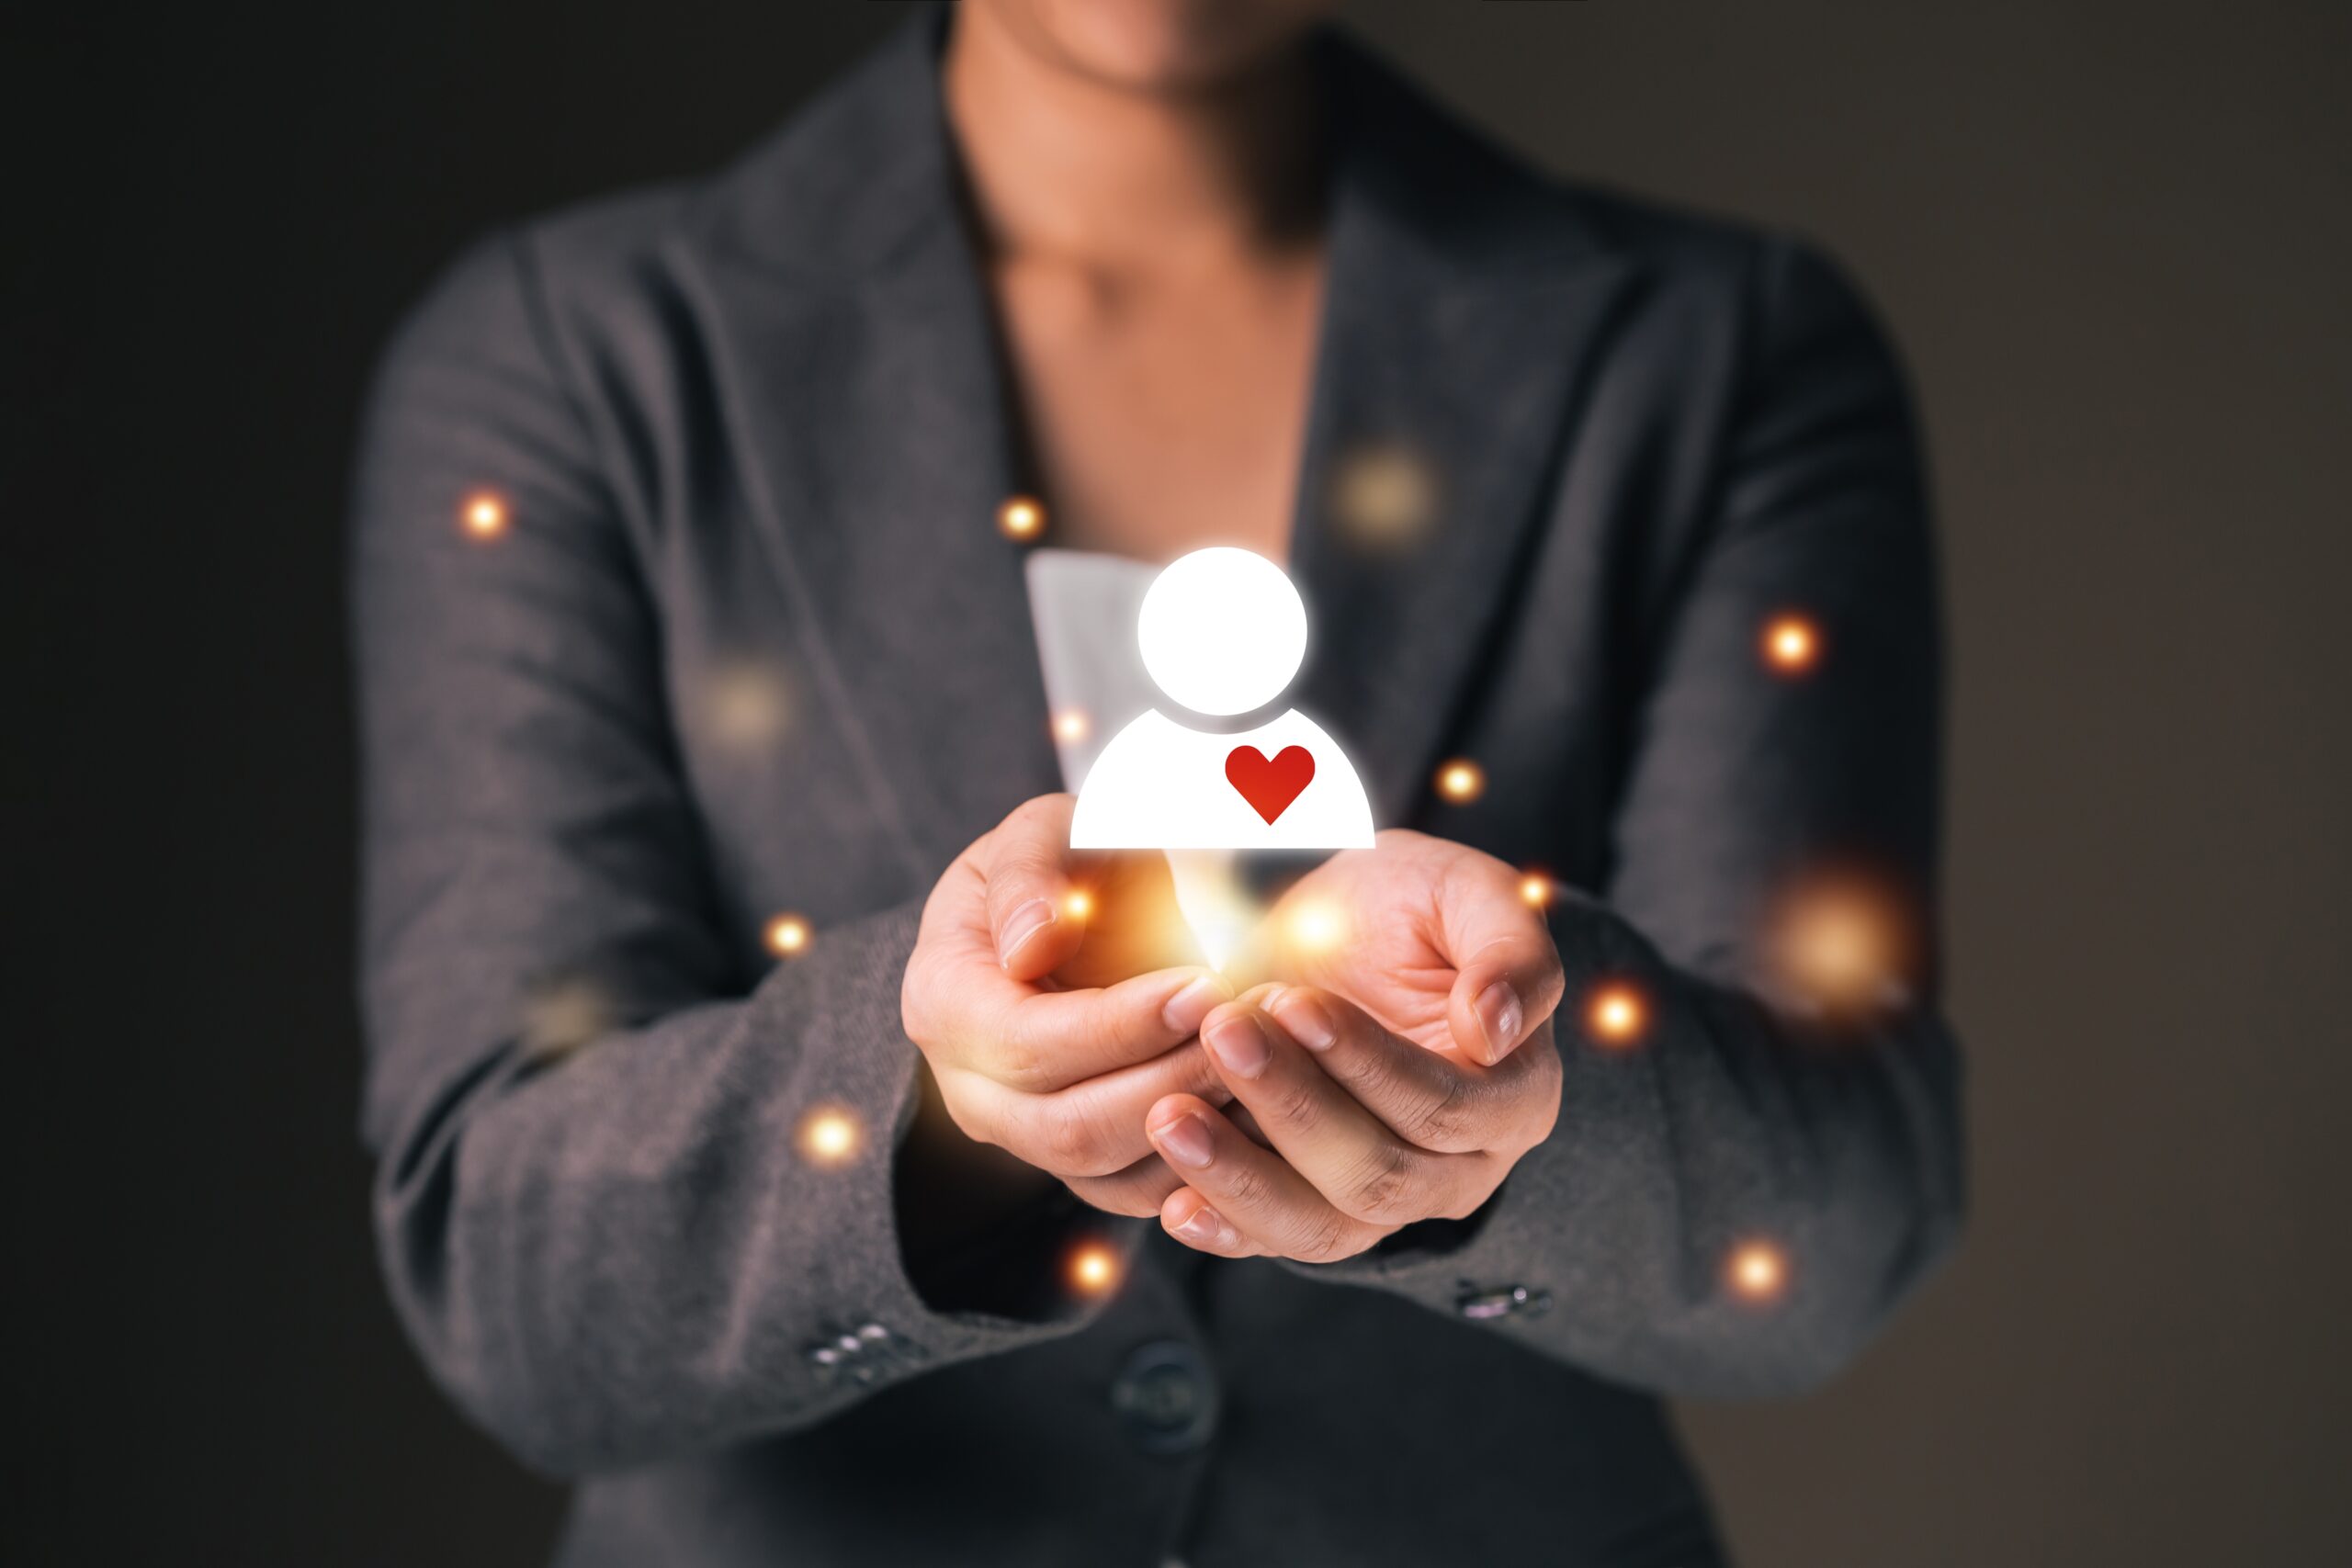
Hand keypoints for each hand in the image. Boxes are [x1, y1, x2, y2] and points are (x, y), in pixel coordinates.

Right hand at [901, 794, 1234, 1215]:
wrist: (1077, 913)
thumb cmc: (1061, 865)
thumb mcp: (1041, 833)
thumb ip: (1031, 872)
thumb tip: (1030, 946)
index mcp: (943, 1002)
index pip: (1029, 1044)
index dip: (1122, 1024)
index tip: (1204, 986)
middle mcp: (969, 1089)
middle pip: (1070, 1127)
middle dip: (1171, 1080)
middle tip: (1250, 1031)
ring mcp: (1022, 1136)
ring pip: (1110, 1172)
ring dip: (1198, 1127)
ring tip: (1266, 1064)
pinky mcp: (1079, 1164)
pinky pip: (1141, 1192)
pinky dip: (1204, 1163)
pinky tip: (1261, 1107)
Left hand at [1145, 831, 1565, 1260]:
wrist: (1340, 932)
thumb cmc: (1411, 908)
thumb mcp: (1470, 895)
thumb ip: (1510, 950)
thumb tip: (1496, 1031)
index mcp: (1514, 1097)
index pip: (1445, 1107)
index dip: (1367, 1063)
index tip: (1292, 1001)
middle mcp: (1460, 1170)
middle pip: (1379, 1174)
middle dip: (1293, 1107)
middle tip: (1221, 1034)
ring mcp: (1387, 1202)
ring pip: (1324, 1225)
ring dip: (1243, 1178)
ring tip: (1171, 1118)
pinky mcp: (1319, 1211)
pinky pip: (1277, 1240)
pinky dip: (1224, 1228)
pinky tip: (1173, 1203)